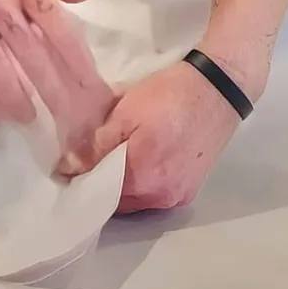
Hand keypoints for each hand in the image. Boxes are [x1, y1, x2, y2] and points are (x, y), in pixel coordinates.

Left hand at [58, 57, 240, 212]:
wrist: (218, 89)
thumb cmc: (169, 95)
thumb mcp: (126, 112)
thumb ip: (97, 144)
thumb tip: (70, 167)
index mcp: (141, 178)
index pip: (99, 192)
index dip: (82, 177)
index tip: (69, 163)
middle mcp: (161, 197)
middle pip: (119, 200)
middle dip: (103, 182)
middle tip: (91, 156)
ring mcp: (178, 195)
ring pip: (139, 198)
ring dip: (124, 182)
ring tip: (116, 155)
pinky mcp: (191, 188)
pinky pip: (157, 193)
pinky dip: (145, 181)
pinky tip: (142, 158)